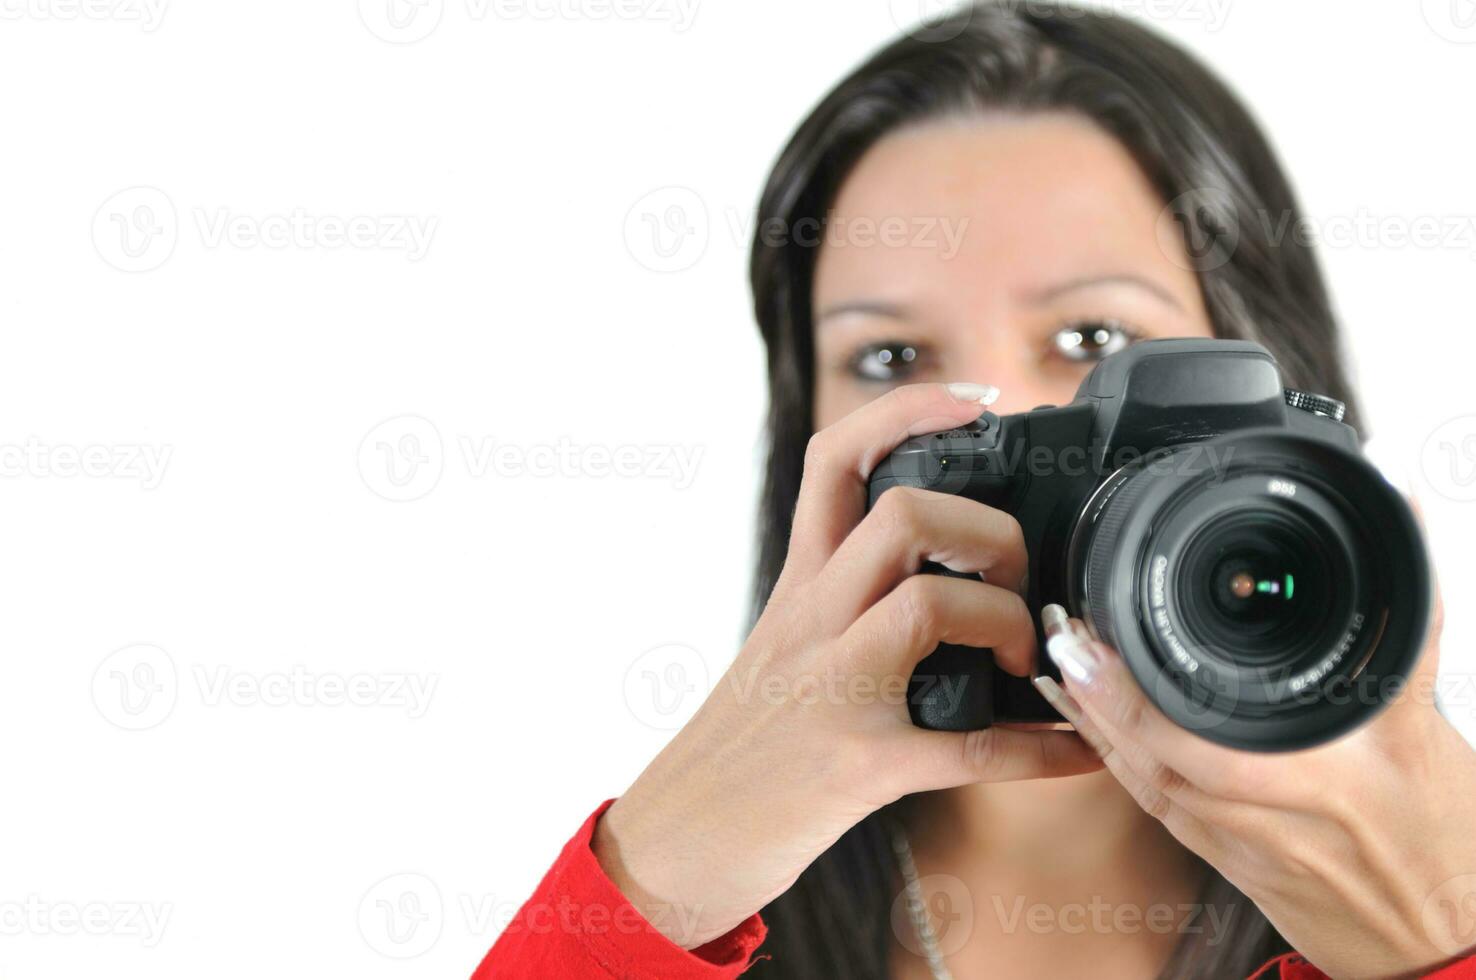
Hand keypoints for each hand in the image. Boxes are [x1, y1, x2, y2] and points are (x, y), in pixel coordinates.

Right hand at [593, 383, 1101, 948]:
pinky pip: (972, 748)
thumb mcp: (779, 646)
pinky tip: (1078, 751)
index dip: (907, 411)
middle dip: (988, 529)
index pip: (835, 461)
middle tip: (1016, 574)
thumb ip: (842, 602)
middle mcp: (811, 622)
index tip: (975, 403)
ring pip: (932, 606)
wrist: (676, 836)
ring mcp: (833, 691)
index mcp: (799, 586)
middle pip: (903, 515)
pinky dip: (1043, 747)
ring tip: (1025, 656)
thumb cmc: (743, 742)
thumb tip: (940, 575)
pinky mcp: (860, 766)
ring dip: (1008, 621)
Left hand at [1034, 592, 1475, 979]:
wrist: (1442, 944)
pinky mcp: (1229, 865)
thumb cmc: (1446, 840)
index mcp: (1343, 776)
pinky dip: (1116, 761)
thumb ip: (1409, 631)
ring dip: (1097, 724)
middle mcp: (1285, 815)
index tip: (1105, 635)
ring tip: (1057, 666)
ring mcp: (1249, 846)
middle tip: (1065, 640)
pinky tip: (1085, 723)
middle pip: (1172, 757)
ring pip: (1154, 783)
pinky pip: (1158, 808)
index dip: (1150, 690)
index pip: (1233, 727)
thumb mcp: (1433, 728)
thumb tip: (1406, 519)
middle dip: (1108, 701)